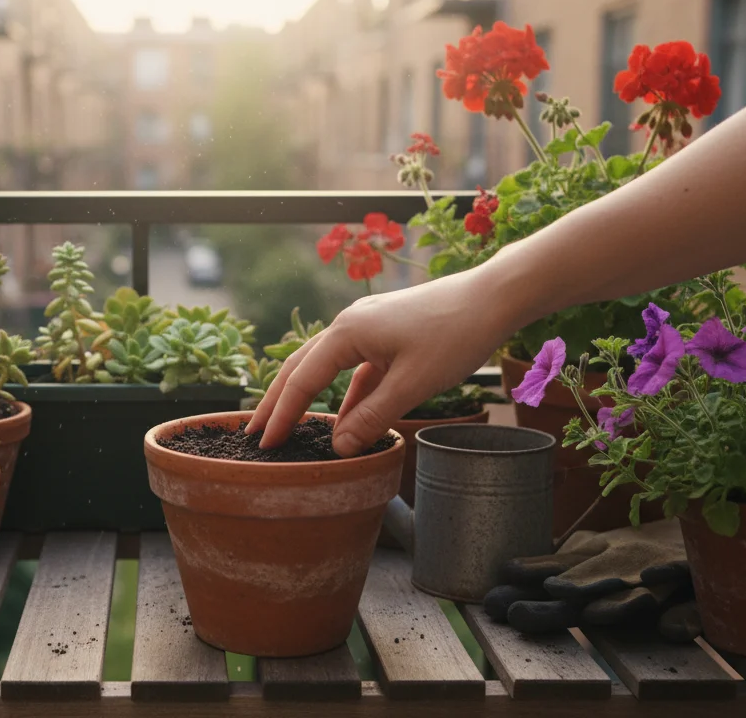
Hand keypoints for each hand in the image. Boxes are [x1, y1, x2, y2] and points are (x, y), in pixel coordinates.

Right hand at [246, 266, 516, 455]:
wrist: (493, 298)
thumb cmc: (454, 335)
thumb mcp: (412, 384)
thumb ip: (372, 417)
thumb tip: (338, 448)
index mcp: (346, 333)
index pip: (301, 380)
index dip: (281, 415)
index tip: (264, 444)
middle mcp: (348, 325)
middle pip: (301, 367)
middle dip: (278, 402)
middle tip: (253, 433)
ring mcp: (368, 328)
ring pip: (326, 367)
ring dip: (308, 397)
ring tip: (290, 426)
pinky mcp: (387, 334)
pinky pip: (355, 368)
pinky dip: (345, 394)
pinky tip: (344, 418)